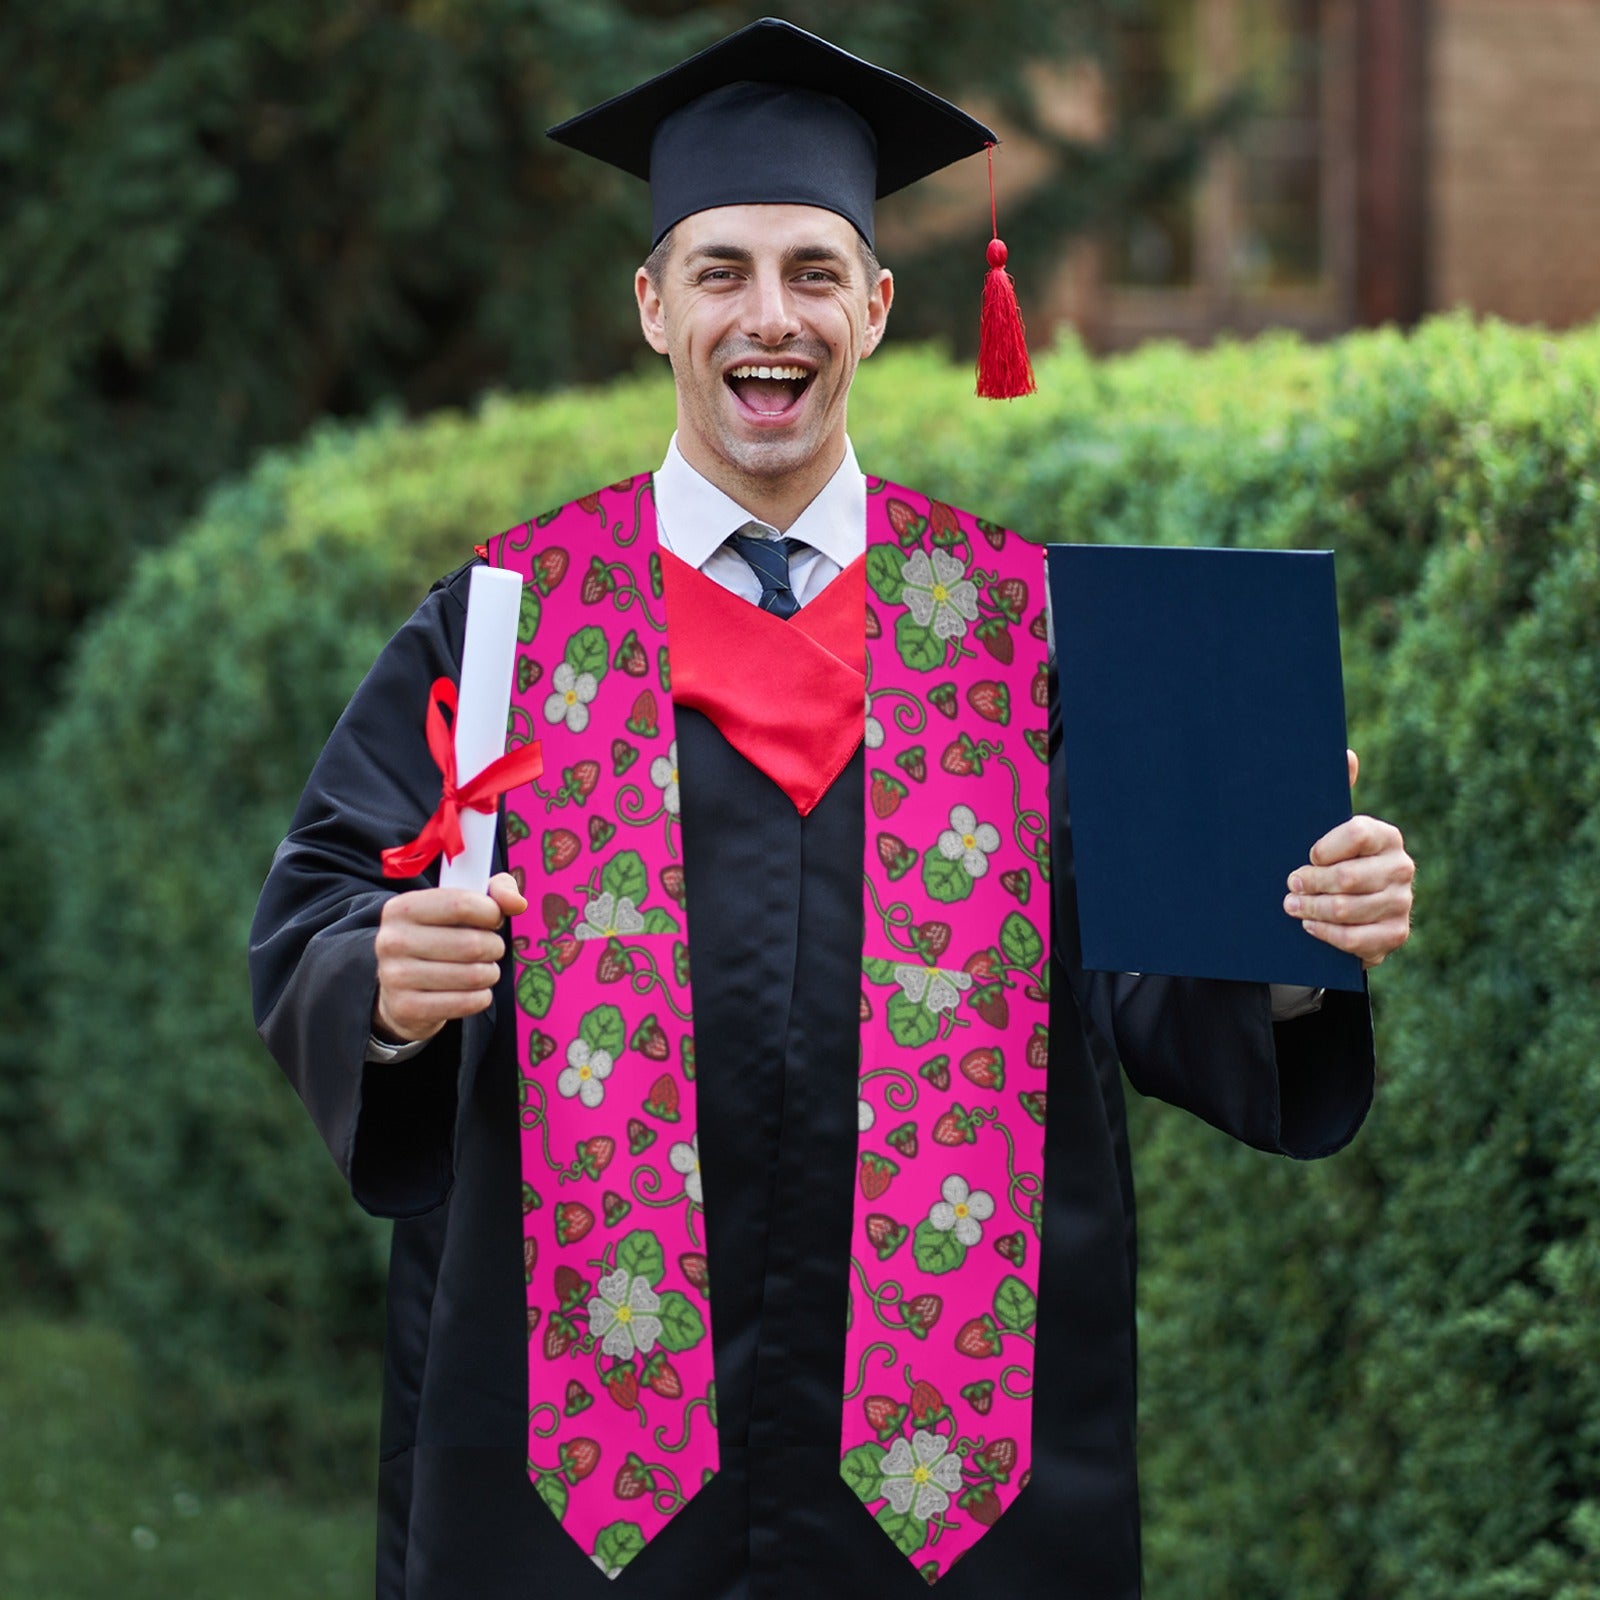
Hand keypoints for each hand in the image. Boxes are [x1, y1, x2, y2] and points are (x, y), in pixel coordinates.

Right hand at [372, 871, 527, 1043]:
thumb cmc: (439, 937)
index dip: (491, 912)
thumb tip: (518, 903)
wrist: (401, 988)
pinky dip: (481, 997)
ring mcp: (395, 977)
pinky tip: (474, 991)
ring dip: (490, 973)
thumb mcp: (461, 904)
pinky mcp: (406, 1008)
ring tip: (483, 970)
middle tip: (491, 949)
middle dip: (494, 947)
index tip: (493, 919)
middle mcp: (392, 940)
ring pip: (473, 975)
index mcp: (402, 907)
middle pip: (471, 944)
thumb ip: (495, 891)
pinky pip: (466, 1003)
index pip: (461, 904)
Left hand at [1283, 750, 1413, 967]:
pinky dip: (1327, 934)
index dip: (1325, 847)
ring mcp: (1402, 903)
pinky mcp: (1395, 934)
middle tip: (1289, 885)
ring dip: (1312, 909)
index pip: (1356, 833)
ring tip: (1291, 906)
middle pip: (1348, 877)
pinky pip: (1356, 939)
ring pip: (1348, 909)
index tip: (1306, 855)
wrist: (1351, 908)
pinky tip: (1310, 926)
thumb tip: (1347, 754)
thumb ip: (1336, 792)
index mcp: (1386, 836)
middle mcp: (1401, 867)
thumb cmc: (1332, 860)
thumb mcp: (1329, 828)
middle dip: (1310, 883)